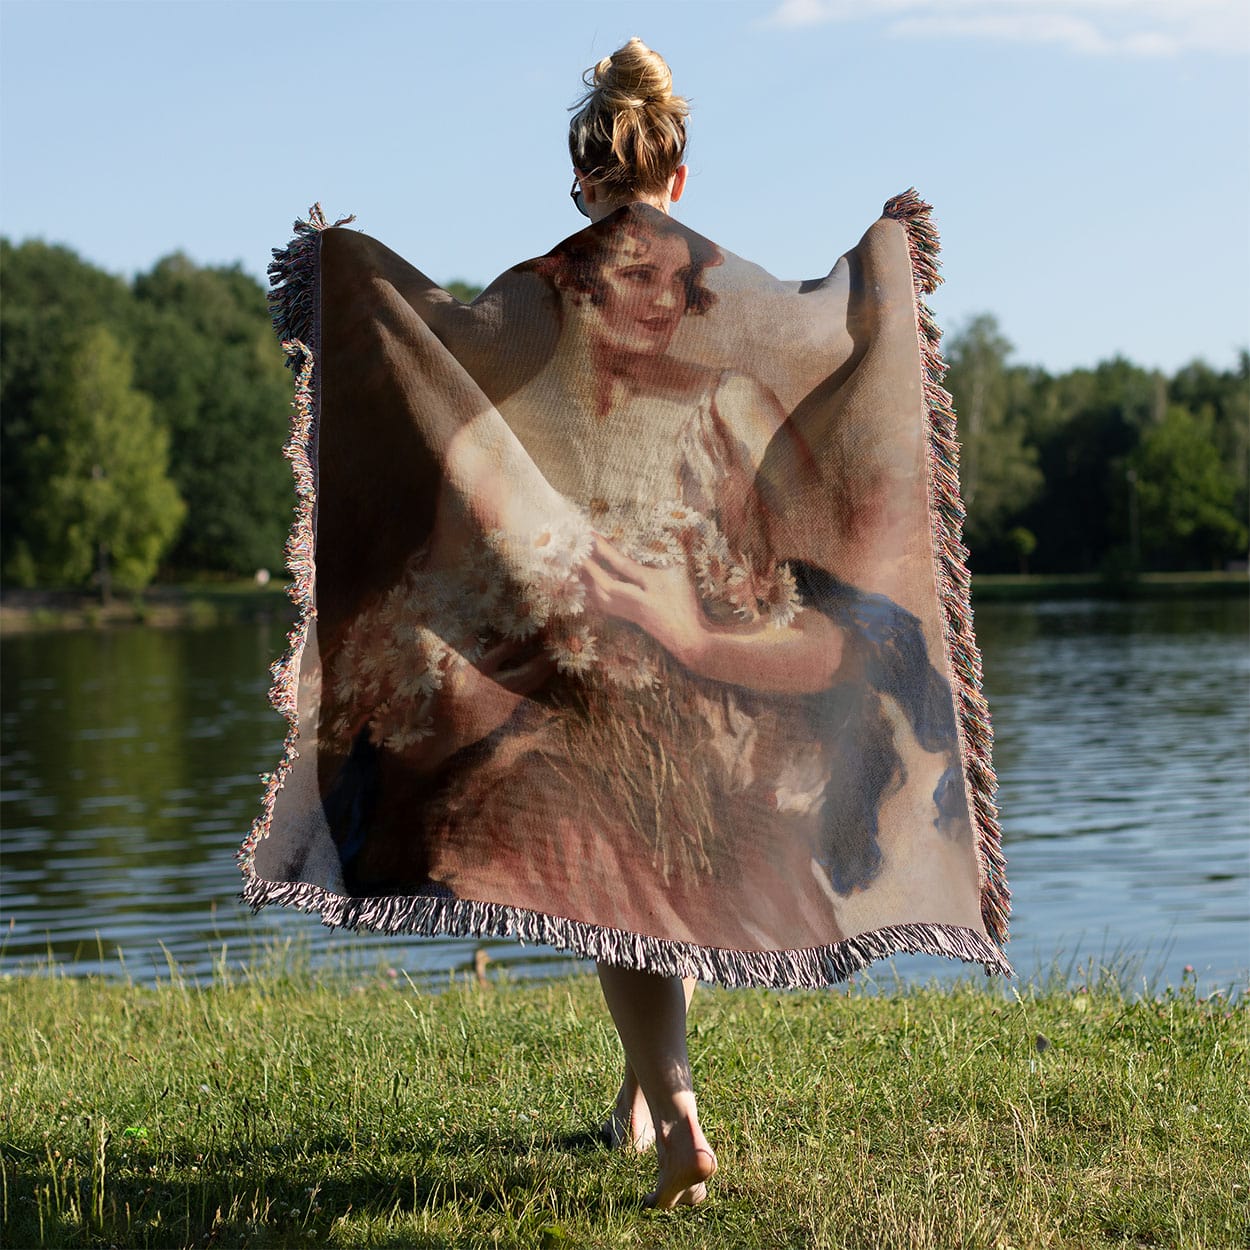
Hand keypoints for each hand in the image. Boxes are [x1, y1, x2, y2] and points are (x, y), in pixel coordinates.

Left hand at [579, 533, 705, 664]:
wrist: (690, 638)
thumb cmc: (687, 604)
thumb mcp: (679, 576)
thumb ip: (662, 561)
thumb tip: (649, 543)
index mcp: (650, 586)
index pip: (622, 565)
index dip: (605, 549)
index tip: (591, 535)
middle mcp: (635, 600)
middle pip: (604, 584)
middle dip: (588, 568)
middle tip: (576, 552)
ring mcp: (631, 612)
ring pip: (602, 598)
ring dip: (588, 583)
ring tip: (577, 569)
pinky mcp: (630, 618)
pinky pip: (606, 606)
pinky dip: (595, 596)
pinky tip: (590, 589)